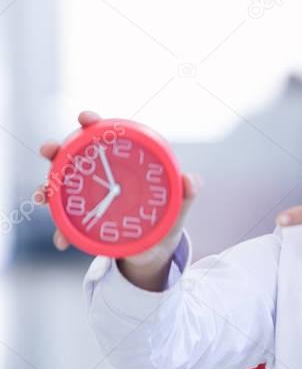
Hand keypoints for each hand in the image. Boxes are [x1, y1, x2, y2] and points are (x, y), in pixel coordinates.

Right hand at [36, 110, 201, 269]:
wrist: (156, 250)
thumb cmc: (167, 219)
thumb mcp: (179, 207)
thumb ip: (186, 192)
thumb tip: (190, 180)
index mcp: (123, 164)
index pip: (105, 136)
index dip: (93, 124)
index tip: (86, 118)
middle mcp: (100, 176)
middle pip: (72, 156)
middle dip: (56, 150)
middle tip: (50, 150)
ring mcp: (87, 196)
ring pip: (59, 186)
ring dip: (47, 188)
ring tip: (43, 197)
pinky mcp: (80, 220)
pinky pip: (65, 223)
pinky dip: (61, 231)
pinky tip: (62, 240)